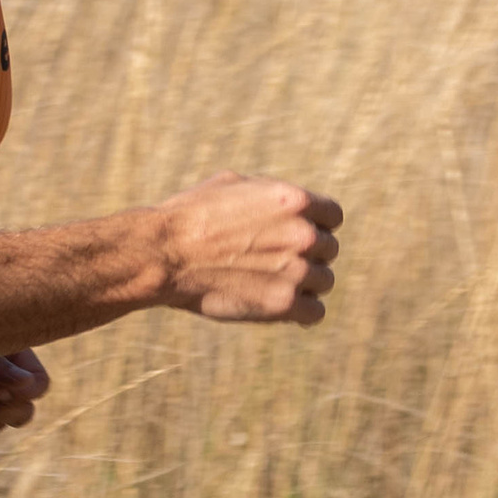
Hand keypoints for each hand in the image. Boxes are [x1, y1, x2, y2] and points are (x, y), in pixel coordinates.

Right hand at [157, 173, 342, 325]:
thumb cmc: (191, 215)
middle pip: (329, 250)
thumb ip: (271, 195)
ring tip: (270, 282)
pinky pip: (315, 312)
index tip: (297, 236)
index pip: (334, 216)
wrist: (164, 253)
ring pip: (324, 281)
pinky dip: (301, 311)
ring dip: (304, 284)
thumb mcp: (233, 185)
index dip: (317, 225)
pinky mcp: (284, 304)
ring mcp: (297, 270)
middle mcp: (303, 234)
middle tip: (275, 261)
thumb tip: (290, 204)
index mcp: (295, 200)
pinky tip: (280, 305)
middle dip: (307, 255)